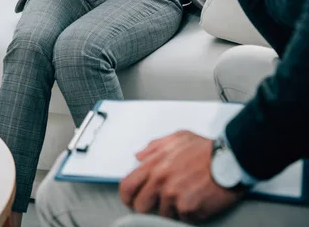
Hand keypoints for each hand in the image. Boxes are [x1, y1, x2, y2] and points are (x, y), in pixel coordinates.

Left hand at [120, 131, 243, 222]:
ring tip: (186, 194)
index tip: (132, 199)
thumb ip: (154, 147)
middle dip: (148, 206)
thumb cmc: (205, 149)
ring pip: (162, 214)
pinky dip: (188, 212)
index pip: (127, 186)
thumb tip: (139, 156)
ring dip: (172, 208)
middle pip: (140, 206)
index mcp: (154, 164)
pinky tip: (196, 199)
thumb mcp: (177, 138)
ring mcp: (173, 196)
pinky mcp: (187, 209)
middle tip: (160, 201)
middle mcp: (160, 181)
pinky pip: (181, 218)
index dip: (127, 196)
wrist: (229, 160)